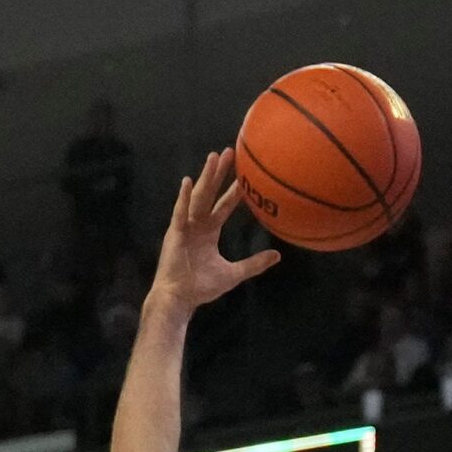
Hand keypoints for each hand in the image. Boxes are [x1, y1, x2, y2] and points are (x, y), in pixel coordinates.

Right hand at [148, 149, 279, 311]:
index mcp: (208, 231)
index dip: (233, 191)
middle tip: (229, 151)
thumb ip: (254, 263)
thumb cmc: (201, 288)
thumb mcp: (233, 274)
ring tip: (214, 157)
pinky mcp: (175, 234)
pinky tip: (188, 182)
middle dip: (219, 173)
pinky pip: (180, 213)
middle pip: (210, 194)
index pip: (224, 206)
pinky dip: (184, 198)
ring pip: (198, 197)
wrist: (179, 299)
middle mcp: (197, 225)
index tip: (243, 175)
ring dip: (206, 177)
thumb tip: (277, 255)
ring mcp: (185, 227)